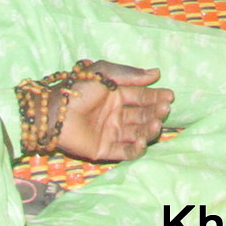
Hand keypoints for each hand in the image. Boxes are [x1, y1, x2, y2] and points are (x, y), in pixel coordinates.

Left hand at [55, 63, 174, 161]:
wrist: (56, 111)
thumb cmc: (79, 88)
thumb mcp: (105, 73)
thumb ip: (130, 75)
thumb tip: (156, 73)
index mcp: (116, 96)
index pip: (141, 97)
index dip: (156, 97)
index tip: (170, 96)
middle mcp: (116, 115)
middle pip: (142, 116)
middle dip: (154, 113)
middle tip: (164, 109)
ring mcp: (110, 133)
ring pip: (136, 133)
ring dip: (148, 130)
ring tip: (155, 125)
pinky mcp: (104, 150)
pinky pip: (124, 152)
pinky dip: (135, 149)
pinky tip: (141, 142)